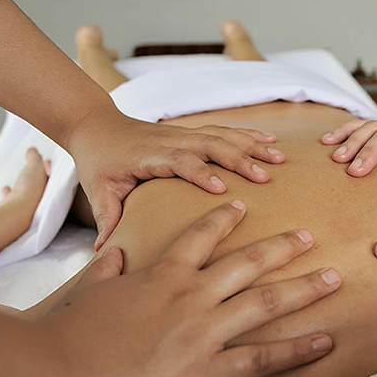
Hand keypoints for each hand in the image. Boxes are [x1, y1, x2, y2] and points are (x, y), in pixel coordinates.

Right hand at [41, 200, 337, 376]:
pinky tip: (324, 342)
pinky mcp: (206, 372)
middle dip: (283, 246)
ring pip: (265, 301)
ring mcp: (202, 333)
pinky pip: (262, 358)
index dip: (224, 219)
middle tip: (310, 234)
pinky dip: (296, 350)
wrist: (54, 374)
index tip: (243, 206)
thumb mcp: (86, 291)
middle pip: (248, 262)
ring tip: (333, 277)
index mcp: (161, 275)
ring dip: (303, 288)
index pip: (200, 237)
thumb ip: (107, 269)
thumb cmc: (66, 335)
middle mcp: (189, 296)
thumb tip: (114, 252)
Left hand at [67, 113, 285, 249]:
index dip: (200, 173)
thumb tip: (106, 251)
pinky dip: (248, 135)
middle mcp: (170, 141)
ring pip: (222, 136)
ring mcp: (183, 134)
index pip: (179, 161)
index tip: (222, 189)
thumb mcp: (99, 190)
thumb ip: (108, 218)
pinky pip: (224, 131)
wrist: (97, 125)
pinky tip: (270, 140)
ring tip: (280, 158)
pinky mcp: (192, 132)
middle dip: (240, 159)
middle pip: (210, 145)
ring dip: (252, 146)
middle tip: (266, 177)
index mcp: (148, 156)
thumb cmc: (99, 161)